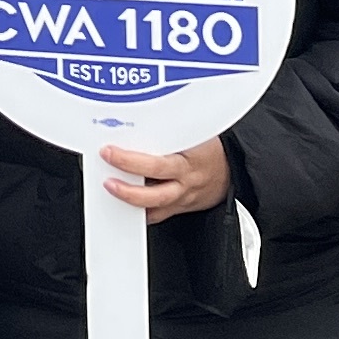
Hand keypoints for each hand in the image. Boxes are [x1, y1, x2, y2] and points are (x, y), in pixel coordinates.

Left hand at [99, 137, 230, 219]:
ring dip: (130, 201)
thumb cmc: (210, 148)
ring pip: (155, 207)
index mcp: (188, 161)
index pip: (157, 163)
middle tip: (106, 179)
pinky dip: (140, 213)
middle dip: (127, 188)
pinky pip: (158, 215)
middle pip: (155, 191)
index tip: (108, 152)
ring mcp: (182, 198)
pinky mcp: (180, 207)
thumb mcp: (194, 134)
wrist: (232, 169)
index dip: (131, 160)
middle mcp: (185, 182)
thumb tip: (135, 123)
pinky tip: (124, 206)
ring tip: (110, 191)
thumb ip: (167, 132)